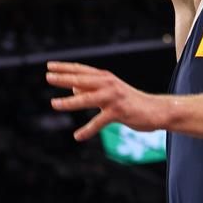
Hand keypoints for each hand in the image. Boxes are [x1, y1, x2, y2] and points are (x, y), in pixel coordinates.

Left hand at [46, 61, 167, 140]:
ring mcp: (113, 97)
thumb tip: (72, 86)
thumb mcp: (109, 92)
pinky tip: (77, 136)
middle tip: (47, 77)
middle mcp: (108, 84)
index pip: (81, 70)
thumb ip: (91, 88)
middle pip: (81, 79)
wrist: (155, 110)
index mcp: (105, 77)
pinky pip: (99, 122)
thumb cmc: (129, 101)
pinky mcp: (118, 111)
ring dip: (69, 102)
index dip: (65, 67)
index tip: (49, 65)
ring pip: (87, 98)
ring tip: (54, 104)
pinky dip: (87, 130)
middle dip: (63, 78)